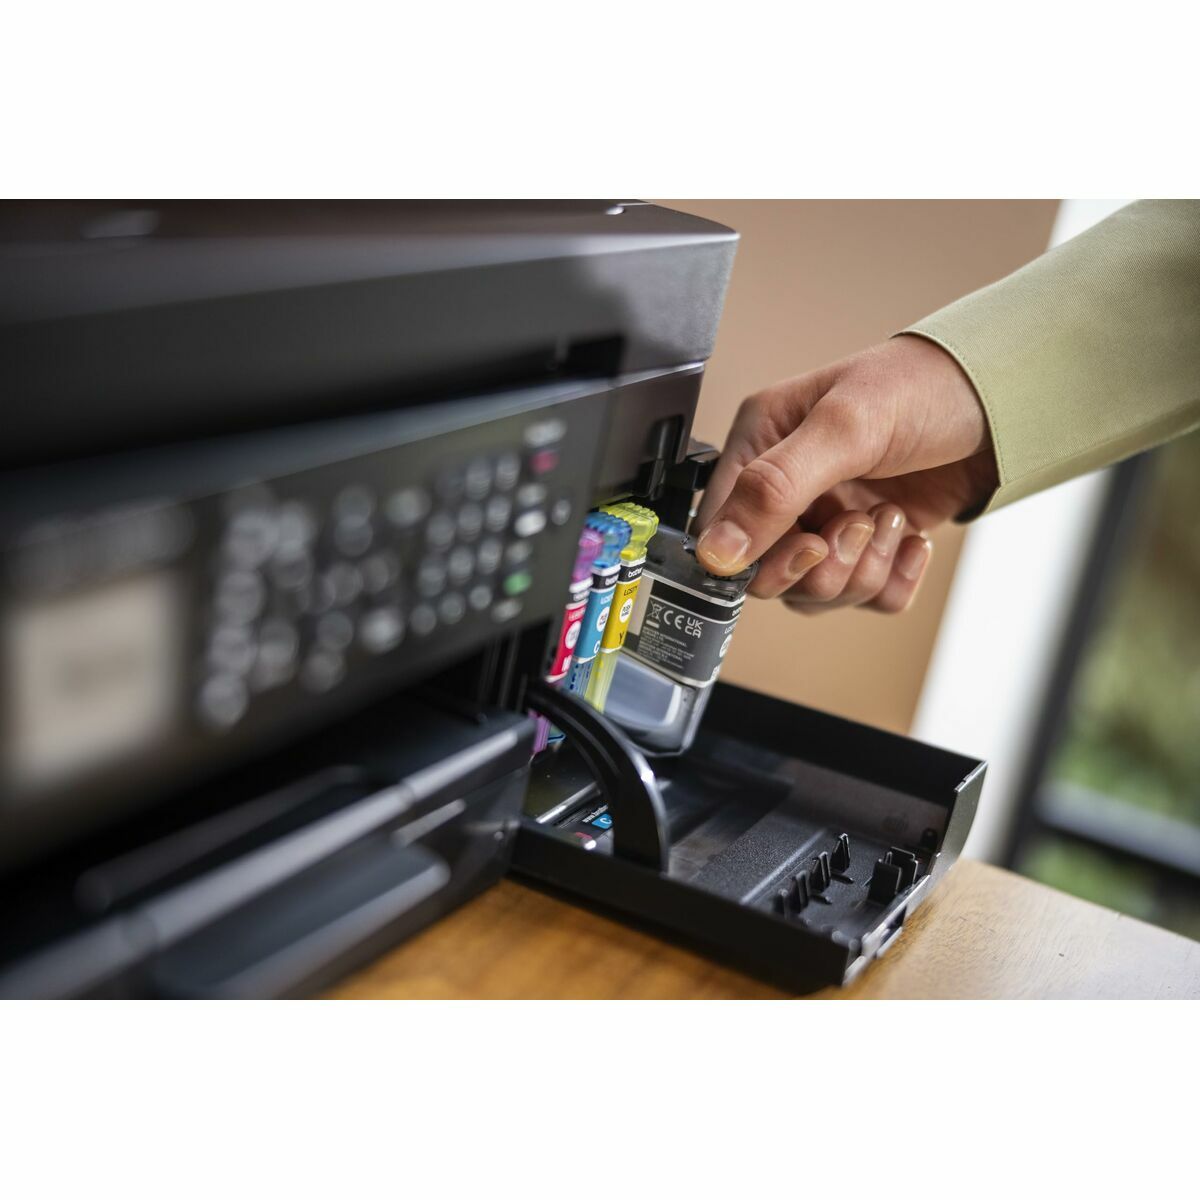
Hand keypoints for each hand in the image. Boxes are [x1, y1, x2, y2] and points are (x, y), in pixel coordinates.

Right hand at [694, 334, 998, 612]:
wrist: (1004, 401)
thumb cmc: (923, 388)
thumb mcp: (845, 428)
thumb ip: (775, 489)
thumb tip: (716, 553)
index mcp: (760, 445)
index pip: (720, 529)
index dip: (757, 555)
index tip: (809, 544)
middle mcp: (787, 489)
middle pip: (770, 575)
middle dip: (823, 564)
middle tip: (857, 525)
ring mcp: (828, 520)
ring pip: (818, 591)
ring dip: (863, 568)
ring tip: (892, 518)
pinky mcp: (871, 546)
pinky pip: (867, 597)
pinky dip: (895, 579)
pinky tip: (914, 538)